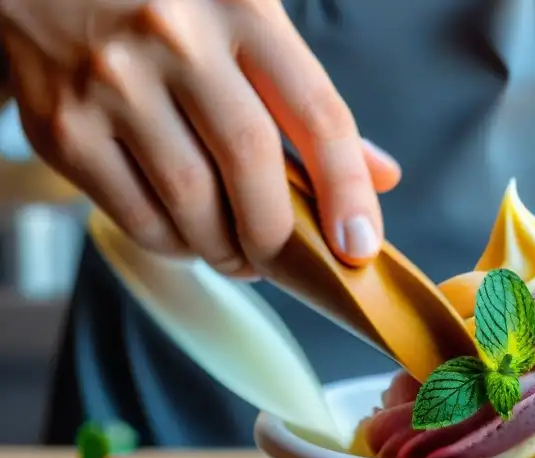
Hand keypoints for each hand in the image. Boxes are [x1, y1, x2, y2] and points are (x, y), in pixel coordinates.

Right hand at [0, 0, 400, 275]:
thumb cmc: (164, 2)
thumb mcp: (245, 20)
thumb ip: (307, 96)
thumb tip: (380, 175)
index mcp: (242, 8)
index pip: (317, 113)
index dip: (347, 192)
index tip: (359, 247)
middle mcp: (175, 39)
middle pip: (251, 164)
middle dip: (279, 236)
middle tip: (287, 260)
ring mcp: (111, 81)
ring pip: (192, 202)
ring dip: (228, 251)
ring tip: (241, 257)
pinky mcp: (61, 126)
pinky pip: (135, 216)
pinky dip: (174, 245)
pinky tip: (189, 239)